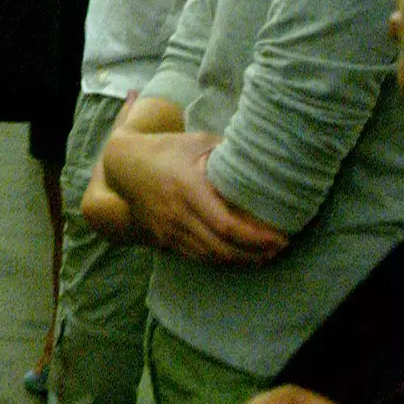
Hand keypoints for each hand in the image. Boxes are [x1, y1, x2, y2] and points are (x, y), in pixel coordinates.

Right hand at [99, 130, 288, 263]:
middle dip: (254, 254)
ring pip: (210, 257)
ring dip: (240, 261)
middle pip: (222, 248)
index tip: (280, 237)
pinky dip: (219, 260)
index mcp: (188, 188)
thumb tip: (265, 159)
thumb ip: (228, 153)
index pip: (226, 225)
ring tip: (264, 256)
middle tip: (279, 249)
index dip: (256, 237)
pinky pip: (195, 256)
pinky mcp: (162, 238)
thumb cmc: (166, 149)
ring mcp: (167, 229)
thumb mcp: (198, 142)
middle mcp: (177, 213)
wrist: (123, 164)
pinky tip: (236, 256)